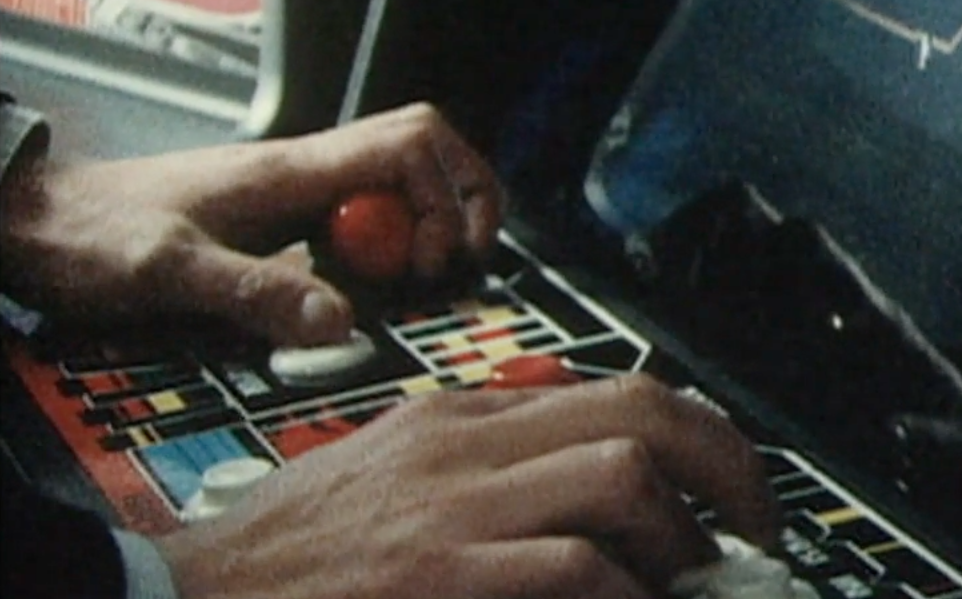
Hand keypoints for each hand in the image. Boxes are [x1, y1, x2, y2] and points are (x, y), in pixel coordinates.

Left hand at [0, 104, 501, 345]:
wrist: (35, 223)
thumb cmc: (91, 235)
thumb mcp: (168, 269)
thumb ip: (255, 292)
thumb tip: (342, 322)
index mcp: (294, 170)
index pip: (410, 143)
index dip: (446, 196)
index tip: (434, 261)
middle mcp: (307, 174)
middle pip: (421, 151)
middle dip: (461, 200)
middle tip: (455, 264)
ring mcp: (299, 195)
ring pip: (399, 184)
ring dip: (430, 225)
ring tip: (428, 279)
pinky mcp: (285, 223)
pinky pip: (362, 221)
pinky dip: (391, 249)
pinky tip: (377, 290)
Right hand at [157, 374, 779, 598]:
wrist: (197, 597)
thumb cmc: (298, 548)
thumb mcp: (399, 476)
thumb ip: (493, 468)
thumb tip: (606, 493)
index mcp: (461, 415)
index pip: (615, 392)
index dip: (697, 438)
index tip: (729, 489)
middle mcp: (467, 443)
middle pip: (642, 412)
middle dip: (726, 468)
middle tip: (754, 528)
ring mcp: (454, 506)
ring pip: (624, 479)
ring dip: (679, 541)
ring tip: (684, 582)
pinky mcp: (440, 574)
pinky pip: (578, 569)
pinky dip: (626, 596)